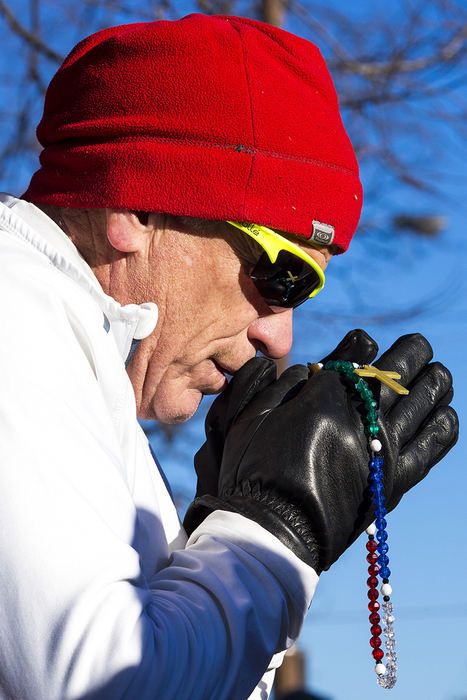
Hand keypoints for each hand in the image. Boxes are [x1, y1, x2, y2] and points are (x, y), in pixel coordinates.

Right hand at [185, 334, 457, 573]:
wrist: (274, 532)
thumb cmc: (253, 473)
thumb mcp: (250, 416)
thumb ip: (280, 383)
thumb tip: (313, 367)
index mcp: (325, 398)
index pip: (359, 353)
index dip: (362, 343)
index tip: (365, 341)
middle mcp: (361, 418)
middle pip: (399, 372)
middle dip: (412, 351)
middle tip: (417, 345)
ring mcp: (383, 449)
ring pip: (424, 402)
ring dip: (436, 381)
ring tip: (440, 373)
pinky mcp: (395, 480)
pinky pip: (432, 445)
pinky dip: (443, 424)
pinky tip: (446, 412)